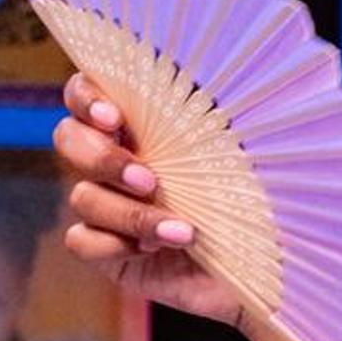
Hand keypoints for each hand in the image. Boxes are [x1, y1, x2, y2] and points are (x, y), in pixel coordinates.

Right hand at [55, 73, 244, 327]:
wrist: (273, 268)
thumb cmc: (263, 198)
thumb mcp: (245, 148)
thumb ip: (215, 111)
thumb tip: (207, 72)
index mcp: (147, 125)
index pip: (89, 92)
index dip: (87, 97)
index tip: (115, 117)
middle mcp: (119, 160)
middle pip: (68, 138)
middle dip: (101, 156)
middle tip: (148, 179)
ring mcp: (109, 206)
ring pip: (83, 196)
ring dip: (130, 212)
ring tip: (182, 228)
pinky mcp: (108, 251)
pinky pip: (82, 241)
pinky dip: (117, 244)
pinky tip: (156, 249)